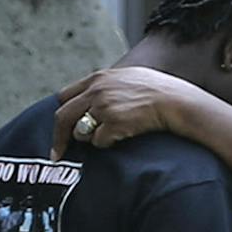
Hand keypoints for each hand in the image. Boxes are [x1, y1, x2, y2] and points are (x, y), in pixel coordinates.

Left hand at [51, 67, 201, 158]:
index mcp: (97, 78)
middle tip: (57, 154)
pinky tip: (123, 135)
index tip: (59, 130)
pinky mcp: (113, 123)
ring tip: (111, 133)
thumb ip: (104, 86)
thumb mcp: (125, 78)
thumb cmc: (155, 91)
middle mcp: (96, 90)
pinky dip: (108, 143)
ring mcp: (103, 107)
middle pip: (63, 117)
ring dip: (90, 138)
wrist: (175, 101)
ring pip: (80, 132)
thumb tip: (88, 101)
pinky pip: (99, 142)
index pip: (64, 97)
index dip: (61, 115)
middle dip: (58, 138)